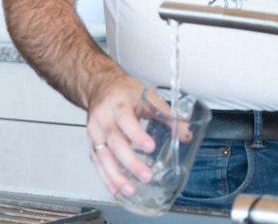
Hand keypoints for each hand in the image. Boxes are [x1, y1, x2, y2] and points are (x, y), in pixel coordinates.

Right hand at [84, 75, 155, 196]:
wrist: (100, 87)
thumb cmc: (123, 92)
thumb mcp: (146, 96)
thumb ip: (167, 114)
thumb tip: (185, 134)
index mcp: (118, 104)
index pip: (126, 120)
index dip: (136, 134)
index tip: (150, 147)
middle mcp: (103, 118)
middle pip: (114, 142)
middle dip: (130, 161)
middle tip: (146, 176)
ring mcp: (95, 132)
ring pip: (102, 156)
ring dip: (116, 176)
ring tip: (130, 189)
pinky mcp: (92, 143)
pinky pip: (97, 163)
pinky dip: (106, 178)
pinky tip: (115, 189)